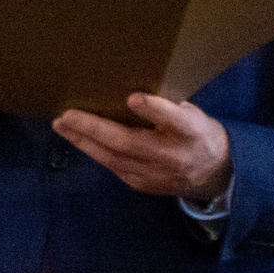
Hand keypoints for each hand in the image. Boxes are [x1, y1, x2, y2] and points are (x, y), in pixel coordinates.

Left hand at [54, 93, 231, 202]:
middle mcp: (172, 155)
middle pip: (130, 143)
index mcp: (191, 132)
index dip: (154, 110)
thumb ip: (167, 107)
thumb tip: (127, 87)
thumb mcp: (192, 115)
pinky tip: (76, 138)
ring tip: (61, 125)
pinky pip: (112, 166)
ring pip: (113, 158)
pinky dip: (93, 151)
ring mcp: (155, 174)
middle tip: (68, 115)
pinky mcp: (142, 185)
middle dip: (95, 128)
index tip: (134, 97)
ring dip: (83, 141)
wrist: (212, 174)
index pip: (174, 120)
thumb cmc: (196, 132)